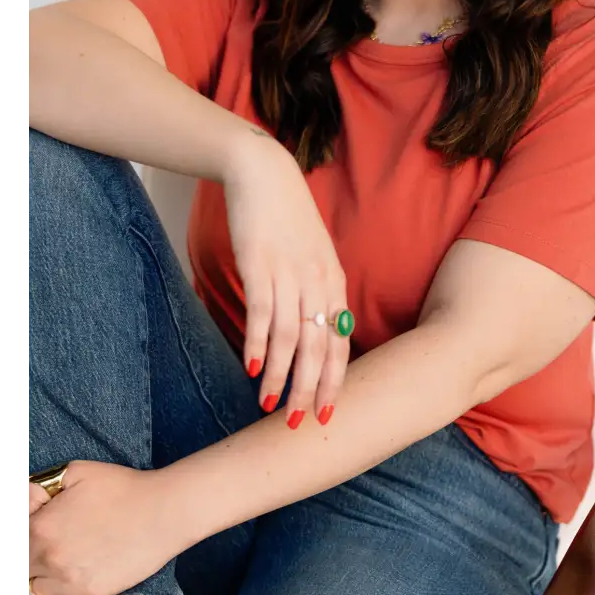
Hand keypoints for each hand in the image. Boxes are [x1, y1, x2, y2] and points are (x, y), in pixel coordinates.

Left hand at [26, 461, 174, 594]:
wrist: (163, 512)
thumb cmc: (125, 489)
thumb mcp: (76, 471)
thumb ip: (41, 486)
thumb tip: (29, 500)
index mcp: (40, 525)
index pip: (18, 535)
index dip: (29, 528)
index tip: (41, 526)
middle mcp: (47, 556)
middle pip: (23, 563)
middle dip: (31, 554)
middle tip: (52, 545)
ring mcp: (65, 580)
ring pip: (29, 589)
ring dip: (34, 579)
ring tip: (44, 572)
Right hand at [223, 129, 349, 426]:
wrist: (262, 172)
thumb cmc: (286, 218)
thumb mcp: (313, 255)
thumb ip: (317, 292)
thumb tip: (315, 332)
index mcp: (334, 282)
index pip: (341, 342)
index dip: (336, 380)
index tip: (329, 412)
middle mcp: (317, 282)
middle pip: (320, 347)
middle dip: (311, 389)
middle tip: (301, 423)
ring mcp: (290, 273)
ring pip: (293, 337)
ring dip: (282, 376)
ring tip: (270, 407)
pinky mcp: (260, 264)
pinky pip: (264, 312)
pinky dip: (259, 344)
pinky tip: (254, 369)